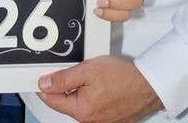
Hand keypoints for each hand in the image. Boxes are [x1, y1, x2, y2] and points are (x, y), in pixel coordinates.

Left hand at [38, 56, 162, 122]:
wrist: (148, 85)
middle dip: (63, 85)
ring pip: (78, 102)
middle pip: (65, 102)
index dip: (44, 85)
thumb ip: (63, 78)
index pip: (52, 100)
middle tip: (70, 68)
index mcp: (81, 111)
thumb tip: (44, 84)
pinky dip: (89, 94)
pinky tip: (98, 84)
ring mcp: (99, 121)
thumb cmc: (123, 77)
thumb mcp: (88, 70)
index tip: (39, 75)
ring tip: (88, 74)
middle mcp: (89, 121)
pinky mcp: (107, 118)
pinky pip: (91, 105)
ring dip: (78, 88)